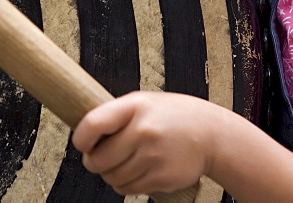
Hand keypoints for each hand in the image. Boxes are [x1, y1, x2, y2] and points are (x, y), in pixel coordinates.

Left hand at [71, 91, 224, 195]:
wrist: (211, 134)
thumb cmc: (172, 116)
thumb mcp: (143, 102)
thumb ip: (115, 115)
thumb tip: (84, 137)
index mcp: (136, 107)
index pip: (93, 124)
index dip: (81, 138)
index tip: (81, 143)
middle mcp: (144, 132)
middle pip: (98, 160)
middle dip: (94, 162)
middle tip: (99, 157)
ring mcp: (154, 157)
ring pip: (112, 178)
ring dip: (111, 175)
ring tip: (124, 162)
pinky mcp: (162, 179)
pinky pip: (128, 190)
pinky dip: (126, 185)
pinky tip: (137, 171)